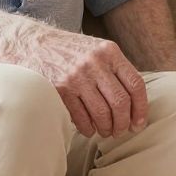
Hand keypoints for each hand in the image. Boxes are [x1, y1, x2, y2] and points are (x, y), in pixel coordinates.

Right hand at [28, 28, 148, 139]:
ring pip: (102, 113)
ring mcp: (77, 76)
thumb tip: (135, 103)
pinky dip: (88, 128)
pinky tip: (89, 129)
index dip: (141, 108)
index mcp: (110, 52)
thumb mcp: (97, 49)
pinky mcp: (60, 89)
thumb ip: (116, 69)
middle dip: (123, 123)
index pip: (135, 84)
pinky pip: (81, 117)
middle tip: (121, 131)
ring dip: (106, 129)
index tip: (139, 123)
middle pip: (120, 102)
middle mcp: (95, 62)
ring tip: (105, 131)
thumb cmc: (71, 51)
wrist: (34, 44)